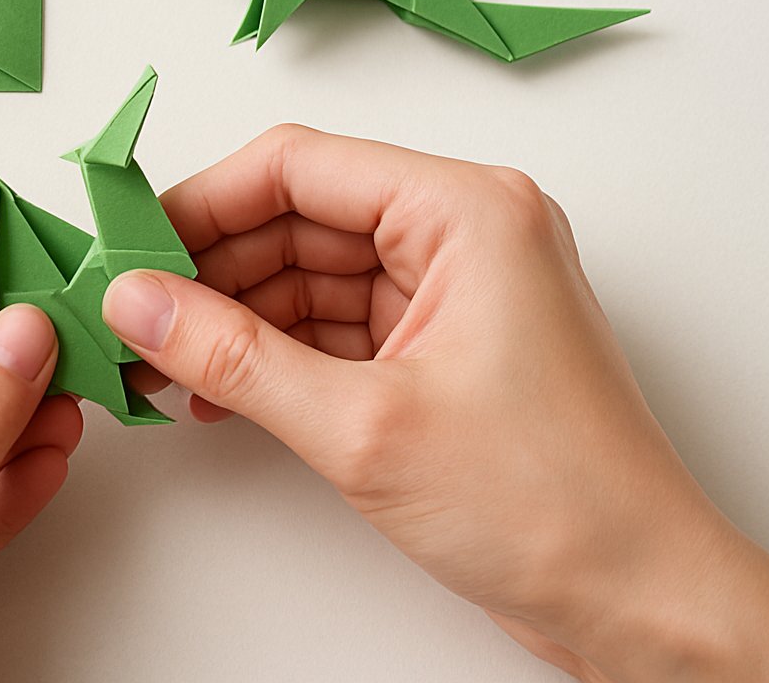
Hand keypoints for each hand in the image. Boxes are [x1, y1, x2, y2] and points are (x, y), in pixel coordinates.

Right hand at [104, 125, 768, 681]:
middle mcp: (460, 233)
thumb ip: (235, 356)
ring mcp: (450, 292)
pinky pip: (332, 326)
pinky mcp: (437, 348)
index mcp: (465, 210)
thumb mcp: (362, 426)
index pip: (299, 166)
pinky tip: (217, 392)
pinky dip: (273, 355)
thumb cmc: (551, 504)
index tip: (131, 245)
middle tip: (132, 315)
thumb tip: (140, 303)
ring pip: (307, 276)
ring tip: (161, 364)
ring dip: (233, 319)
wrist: (637, 601)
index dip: (203, 203)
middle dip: (210, 271)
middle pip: (297, 219)